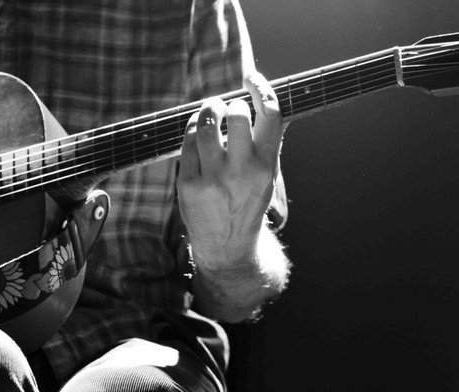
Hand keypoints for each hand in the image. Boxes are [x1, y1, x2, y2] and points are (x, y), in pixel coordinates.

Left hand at [177, 72, 282, 272]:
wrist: (228, 246)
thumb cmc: (247, 201)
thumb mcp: (267, 174)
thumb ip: (265, 140)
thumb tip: (260, 97)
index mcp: (267, 164)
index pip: (271, 113)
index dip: (262, 87)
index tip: (251, 78)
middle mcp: (243, 170)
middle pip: (235, 113)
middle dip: (229, 104)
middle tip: (225, 110)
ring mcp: (214, 178)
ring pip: (206, 124)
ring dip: (207, 110)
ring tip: (209, 114)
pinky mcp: (189, 184)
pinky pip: (187, 142)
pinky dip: (191, 130)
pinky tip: (196, 133)